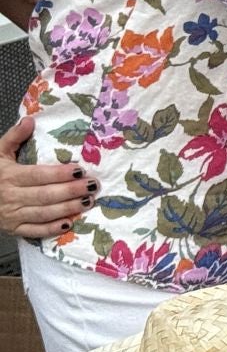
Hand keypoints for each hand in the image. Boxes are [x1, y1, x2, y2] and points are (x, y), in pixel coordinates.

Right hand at [0, 117, 93, 239]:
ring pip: (43, 213)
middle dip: (71, 191)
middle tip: (93, 185)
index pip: (38, 175)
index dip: (59, 174)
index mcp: (9, 176)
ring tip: (88, 201)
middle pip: (45, 195)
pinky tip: (68, 224)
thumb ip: (13, 137)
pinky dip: (51, 229)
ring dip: (67, 209)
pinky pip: (34, 231)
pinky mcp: (13, 229)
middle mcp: (11, 197)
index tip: (80, 170)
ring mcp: (12, 215)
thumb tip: (29, 120)